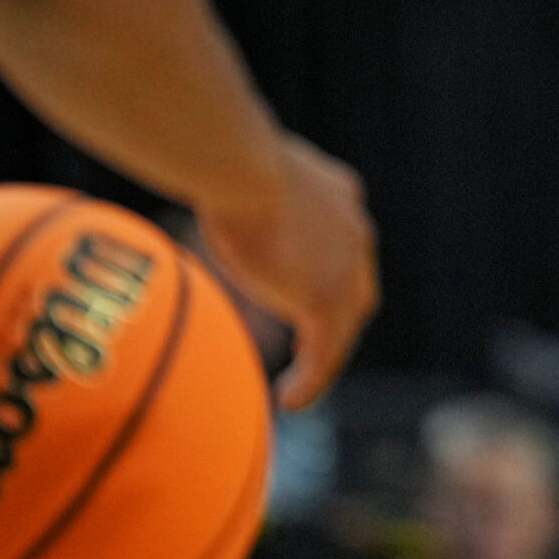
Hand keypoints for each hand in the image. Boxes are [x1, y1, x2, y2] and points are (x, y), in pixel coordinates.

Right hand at [198, 133, 376, 408]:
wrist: (240, 166)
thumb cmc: (220, 158)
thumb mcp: (239, 171)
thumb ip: (237, 186)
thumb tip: (202, 176)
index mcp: (338, 195)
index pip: (345, 246)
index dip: (330, 273)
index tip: (303, 293)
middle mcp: (353, 229)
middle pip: (357, 289)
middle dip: (338, 320)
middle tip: (313, 350)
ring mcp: (346, 268)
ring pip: (345, 326)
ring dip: (325, 357)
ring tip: (301, 388)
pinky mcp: (327, 300)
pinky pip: (326, 352)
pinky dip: (313, 379)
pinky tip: (291, 401)